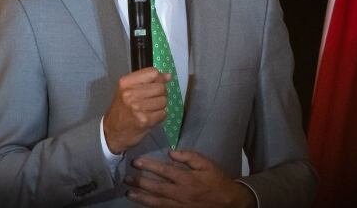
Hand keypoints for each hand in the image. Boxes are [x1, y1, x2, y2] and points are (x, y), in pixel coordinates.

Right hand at [103, 67, 169, 153]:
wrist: (112, 131)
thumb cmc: (122, 109)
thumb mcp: (128, 90)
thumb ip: (148, 81)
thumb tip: (168, 76)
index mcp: (125, 82)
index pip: (153, 72)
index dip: (158, 79)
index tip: (155, 85)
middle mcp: (130, 93)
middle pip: (160, 87)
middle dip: (161, 94)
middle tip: (152, 100)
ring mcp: (137, 107)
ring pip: (163, 100)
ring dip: (160, 106)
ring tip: (150, 110)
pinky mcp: (145, 120)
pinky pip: (163, 113)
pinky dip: (159, 116)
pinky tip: (150, 117)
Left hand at [125, 150, 255, 207]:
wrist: (229, 202)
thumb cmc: (217, 180)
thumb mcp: (206, 164)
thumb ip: (189, 157)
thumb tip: (171, 153)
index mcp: (186, 179)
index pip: (163, 171)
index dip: (148, 166)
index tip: (135, 162)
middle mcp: (180, 193)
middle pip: (156, 188)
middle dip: (140, 183)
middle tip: (126, 178)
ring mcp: (179, 205)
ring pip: (156, 202)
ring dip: (141, 198)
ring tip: (129, 194)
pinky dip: (152, 207)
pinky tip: (143, 204)